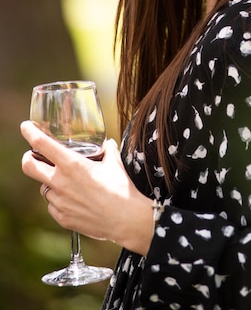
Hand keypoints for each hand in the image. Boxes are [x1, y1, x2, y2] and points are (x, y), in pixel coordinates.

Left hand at [21, 121, 154, 254]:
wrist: (126, 220)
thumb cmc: (121, 190)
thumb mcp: (115, 163)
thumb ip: (108, 150)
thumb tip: (107, 144)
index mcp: (72, 164)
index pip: (42, 144)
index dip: (30, 132)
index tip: (26, 127)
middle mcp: (61, 182)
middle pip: (29, 166)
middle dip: (28, 158)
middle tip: (32, 155)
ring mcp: (59, 202)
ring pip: (44, 188)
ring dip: (51, 183)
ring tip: (69, 184)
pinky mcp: (62, 218)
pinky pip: (53, 205)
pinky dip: (59, 201)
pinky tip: (75, 200)